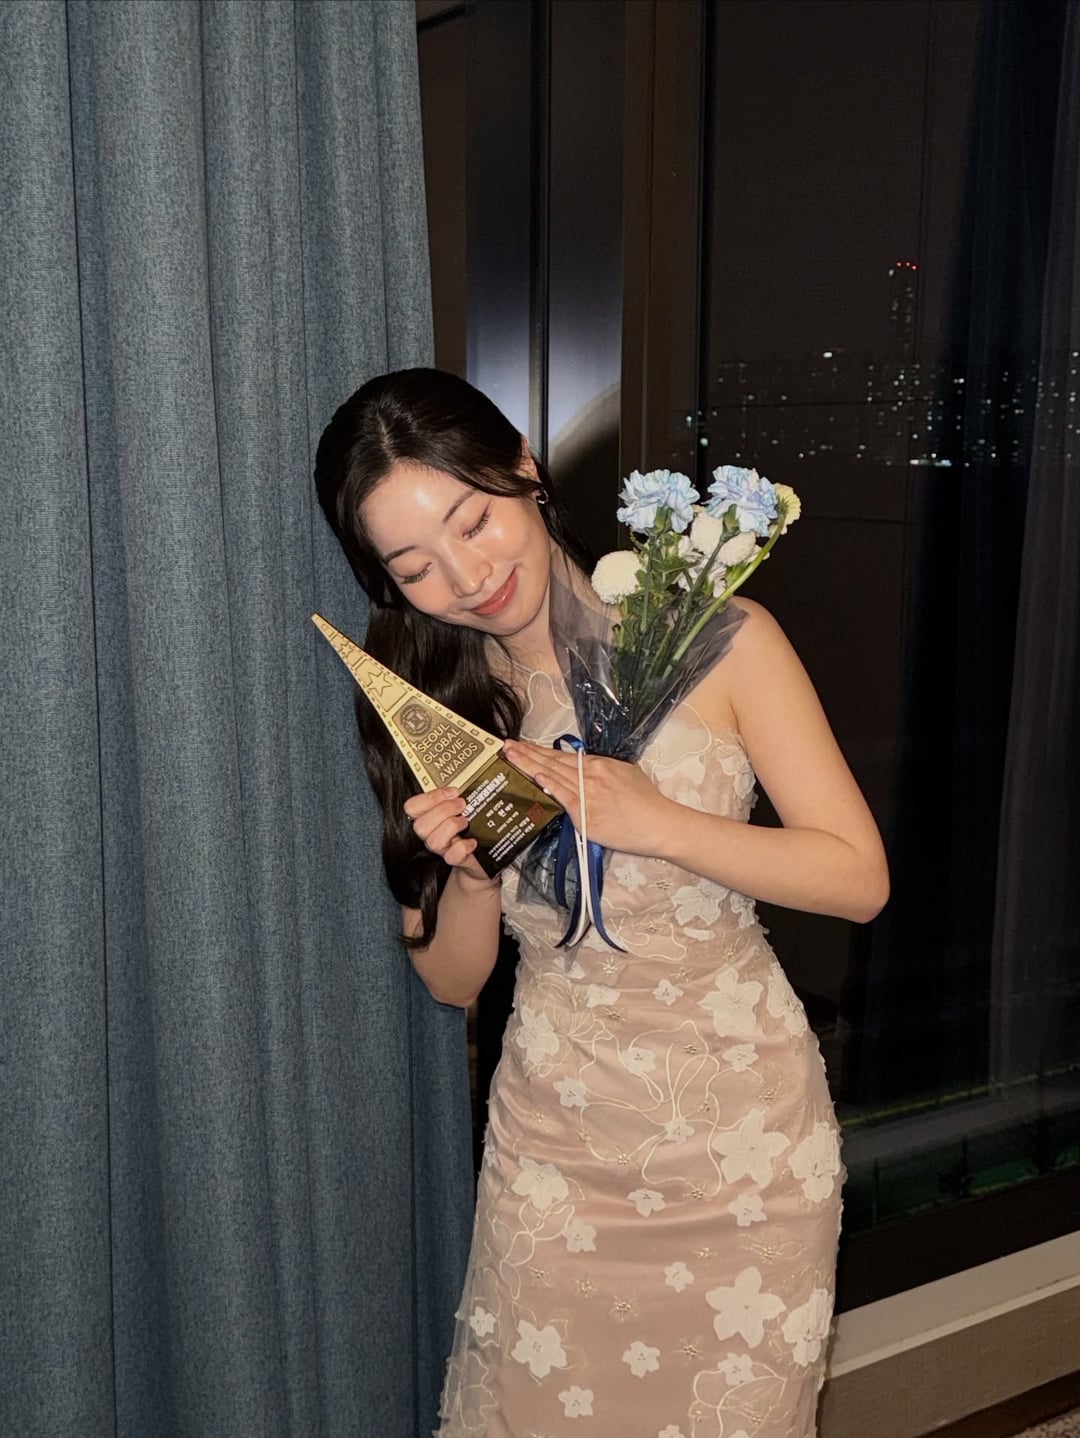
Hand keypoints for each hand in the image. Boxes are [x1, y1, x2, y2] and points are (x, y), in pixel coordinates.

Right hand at [403, 787, 494, 885]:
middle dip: (443, 810)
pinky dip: (463, 847)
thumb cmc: (470, 826)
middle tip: (462, 804)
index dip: (430, 798)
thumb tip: (461, 786)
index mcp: (428, 817)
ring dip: (452, 826)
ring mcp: (441, 849)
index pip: (412, 807)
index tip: (452, 791)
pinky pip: (452, 856)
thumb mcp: (461, 808)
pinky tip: (472, 841)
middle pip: (420, 825)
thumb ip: (455, 797)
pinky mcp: (455, 861)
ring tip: (466, 822)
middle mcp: (430, 834)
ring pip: (433, 841)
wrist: (481, 854)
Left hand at [503, 740, 674, 857]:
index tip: (522, 745)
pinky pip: (564, 797)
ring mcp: (587, 794)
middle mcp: (590, 775)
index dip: (539, 750)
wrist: (659, 824)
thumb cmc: (647, 802)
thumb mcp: (626, 773)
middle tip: (506, 745)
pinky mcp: (586, 814)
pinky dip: (549, 785)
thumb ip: (603, 769)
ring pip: (553, 776)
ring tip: (510, 756)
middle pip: (553, 762)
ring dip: (529, 765)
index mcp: (599, 764)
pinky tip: (535, 775)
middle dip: (527, 753)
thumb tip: (585, 767)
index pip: (562, 756)